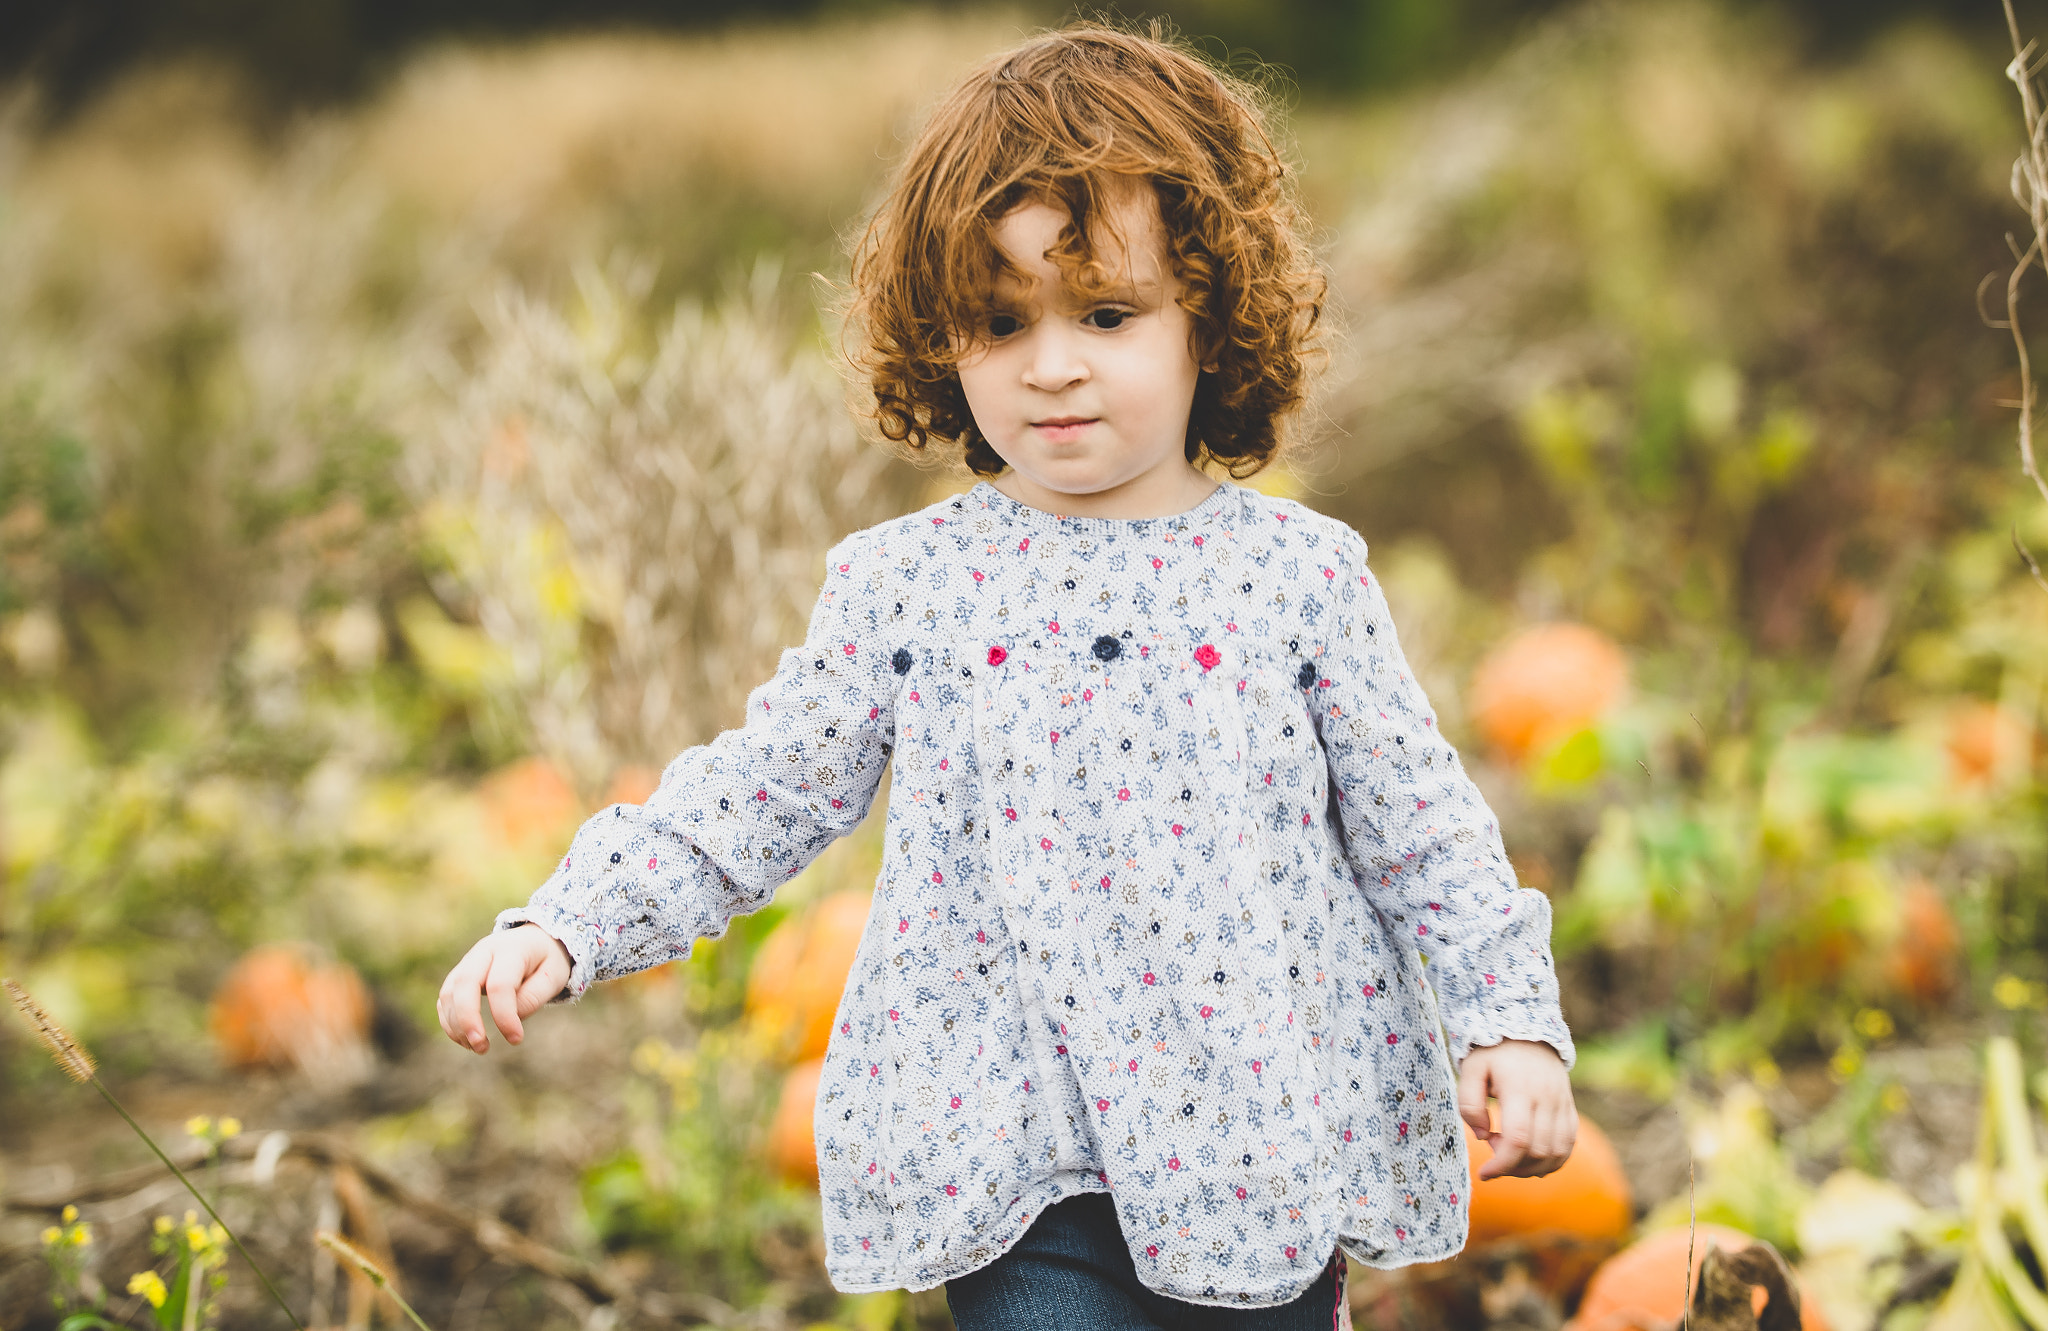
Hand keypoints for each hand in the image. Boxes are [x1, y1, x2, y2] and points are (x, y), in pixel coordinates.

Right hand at [437, 923, 571, 1054]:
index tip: (516, 1039)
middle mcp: (484, 951)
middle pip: (465, 983)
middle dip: (468, 1019)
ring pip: (449, 992)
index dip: (504, 1016)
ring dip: (457, 1025)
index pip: (500, 984)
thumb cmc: (546, 961)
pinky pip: (445, 999)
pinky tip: (466, 1040)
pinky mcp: (458, 975)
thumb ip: (533, 996)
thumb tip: (511, 1018)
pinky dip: (450, 1022)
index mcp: (512, 949)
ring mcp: (467, 962)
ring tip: (478, 1048)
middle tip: (481, 1047)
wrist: (534, 940)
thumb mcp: (554, 975)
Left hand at [1457, 1038, 1576, 1179]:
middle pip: (1538, 1151)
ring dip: (1532, 1167)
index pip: (1519, 1139)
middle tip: (1493, 1147)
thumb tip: (1484, 1136)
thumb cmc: (1493, 1051)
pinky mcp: (1570, 1109)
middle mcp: (1547, 1098)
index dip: (1502, 1164)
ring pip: (1557, 1153)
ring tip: (1509, 1154)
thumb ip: (1469, 1103)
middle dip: (1513, 1166)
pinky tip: (1530, 1158)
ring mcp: (1562, 1104)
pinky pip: (1568, 1145)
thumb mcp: (1471, 1068)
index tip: (1484, 1173)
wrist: (1527, 1031)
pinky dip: (1551, 1161)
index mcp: (1520, 1088)